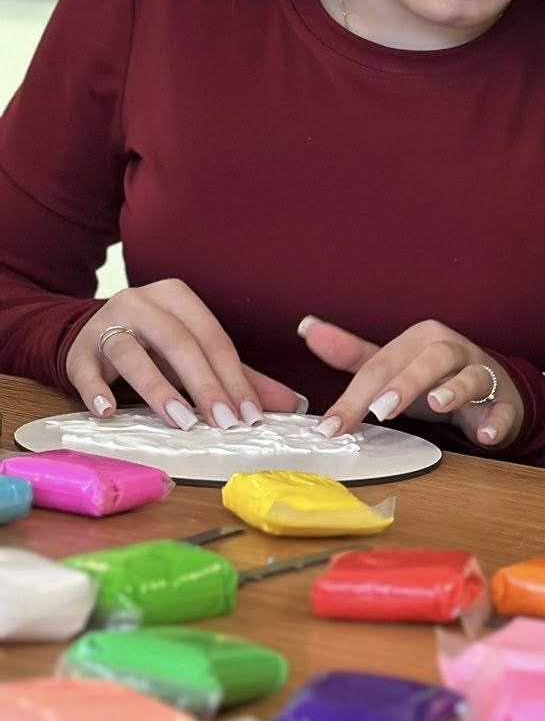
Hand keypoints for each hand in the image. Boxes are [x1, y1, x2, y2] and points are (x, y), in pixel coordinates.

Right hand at [66, 283, 304, 429]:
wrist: (93, 335)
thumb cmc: (155, 347)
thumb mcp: (197, 355)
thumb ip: (240, 377)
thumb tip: (290, 404)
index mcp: (177, 297)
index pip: (213, 339)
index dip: (234, 378)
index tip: (249, 416)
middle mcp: (141, 302)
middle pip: (178, 343)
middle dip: (204, 385)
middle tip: (224, 423)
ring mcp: (105, 324)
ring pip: (132, 352)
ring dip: (158, 389)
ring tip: (181, 421)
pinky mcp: (78, 350)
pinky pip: (84, 369)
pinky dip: (95, 390)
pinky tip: (108, 412)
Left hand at [300, 316, 523, 449]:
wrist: (493, 393)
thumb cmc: (436, 380)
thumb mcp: (394, 367)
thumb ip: (353, 353)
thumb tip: (307, 328)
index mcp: (422, 339)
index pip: (383, 365)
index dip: (355, 397)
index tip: (332, 428)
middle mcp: (454, 350)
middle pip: (431, 359)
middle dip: (407, 382)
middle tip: (382, 410)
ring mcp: (484, 375)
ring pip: (472, 376)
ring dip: (456, 389)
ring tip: (439, 404)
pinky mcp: (506, 402)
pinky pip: (504, 409)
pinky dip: (497, 421)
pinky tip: (485, 435)